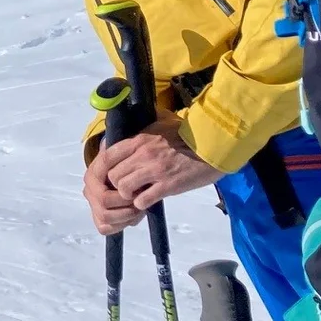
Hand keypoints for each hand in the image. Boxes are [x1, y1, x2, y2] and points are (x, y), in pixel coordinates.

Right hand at [83, 146, 143, 234]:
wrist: (121, 182)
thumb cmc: (127, 167)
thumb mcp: (125, 155)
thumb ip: (117, 149)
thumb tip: (108, 143)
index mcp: (94, 172)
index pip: (105, 179)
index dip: (122, 184)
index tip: (138, 186)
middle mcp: (89, 189)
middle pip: (104, 201)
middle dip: (125, 203)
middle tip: (140, 201)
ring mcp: (93, 205)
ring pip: (105, 217)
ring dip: (125, 215)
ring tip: (139, 210)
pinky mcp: (99, 219)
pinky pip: (105, 228)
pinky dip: (120, 226)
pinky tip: (133, 218)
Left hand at [99, 116, 222, 211]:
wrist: (213, 146)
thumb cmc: (189, 133)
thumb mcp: (163, 122)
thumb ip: (147, 124)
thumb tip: (136, 116)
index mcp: (139, 139)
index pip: (108, 154)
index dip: (107, 167)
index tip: (114, 173)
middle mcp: (142, 154)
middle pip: (113, 174)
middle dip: (117, 183)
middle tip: (126, 187)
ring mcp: (154, 170)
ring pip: (123, 187)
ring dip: (128, 194)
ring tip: (136, 195)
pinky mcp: (167, 186)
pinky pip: (142, 200)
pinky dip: (141, 204)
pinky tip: (148, 201)